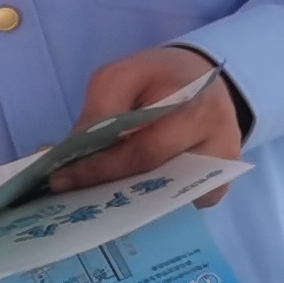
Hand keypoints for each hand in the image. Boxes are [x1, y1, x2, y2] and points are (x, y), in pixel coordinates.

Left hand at [50, 44, 245, 199]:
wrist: (201, 79)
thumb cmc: (159, 77)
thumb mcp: (123, 76)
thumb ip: (100, 112)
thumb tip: (73, 154)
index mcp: (198, 111)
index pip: (145, 151)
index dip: (100, 168)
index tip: (61, 179)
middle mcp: (220, 146)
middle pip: (156, 181)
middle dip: (107, 188)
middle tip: (68, 193)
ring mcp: (222, 173)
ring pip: (166, 200)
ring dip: (124, 202)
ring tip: (85, 199)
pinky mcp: (217, 188)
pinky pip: (175, 206)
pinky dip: (145, 204)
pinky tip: (116, 199)